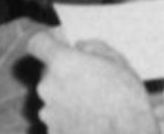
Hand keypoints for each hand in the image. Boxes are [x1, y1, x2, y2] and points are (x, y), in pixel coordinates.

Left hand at [24, 30, 158, 133]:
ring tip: (95, 103)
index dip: (50, 40)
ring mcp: (48, 112)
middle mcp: (48, 86)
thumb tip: (81, 47)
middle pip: (49, 71)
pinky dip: (70, 116)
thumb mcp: (118, 62)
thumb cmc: (125, 99)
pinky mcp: (52, 131)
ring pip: (54, 95)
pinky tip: (91, 120)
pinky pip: (58, 117)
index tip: (65, 42)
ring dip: (69, 95)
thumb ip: (94, 47)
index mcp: (62, 63)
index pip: (38, 42)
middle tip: (91, 76)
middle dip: (66, 71)